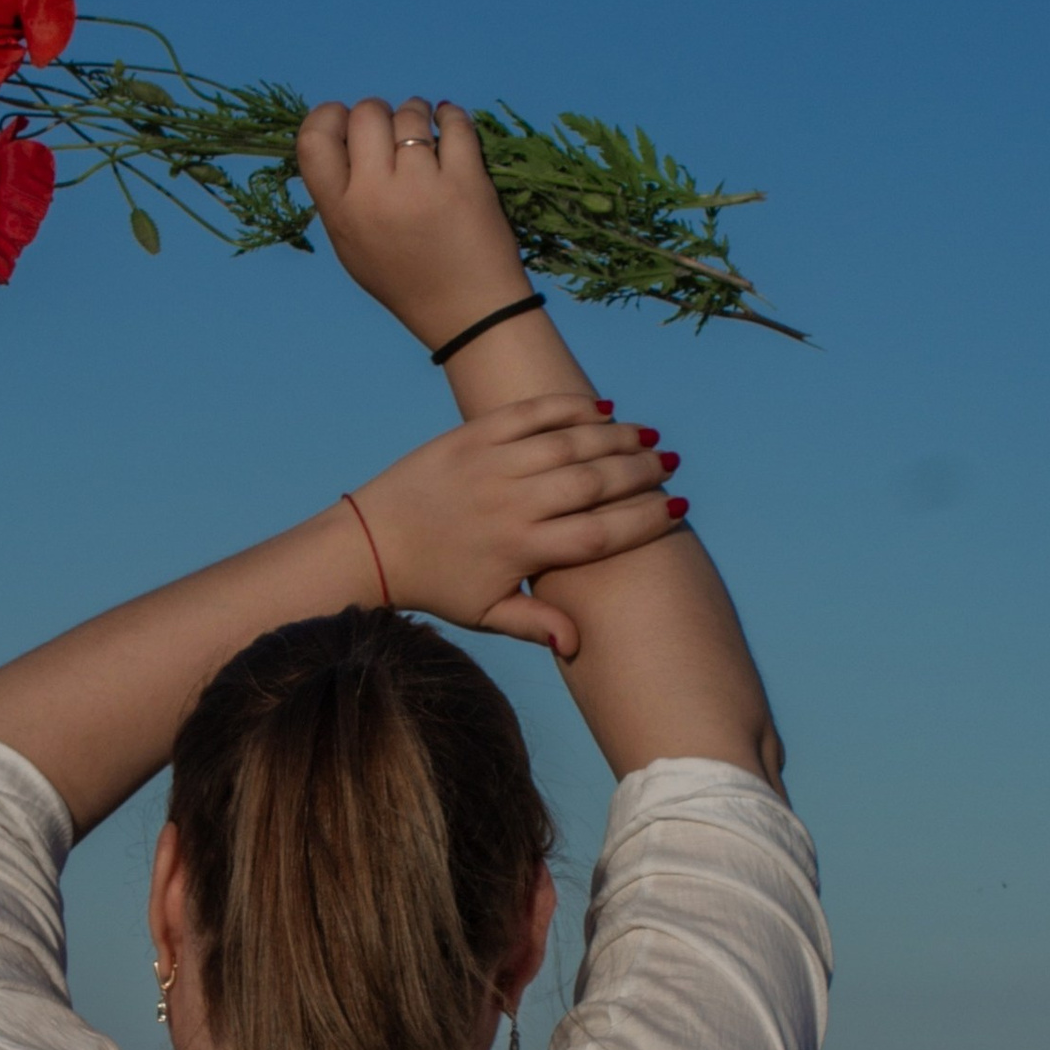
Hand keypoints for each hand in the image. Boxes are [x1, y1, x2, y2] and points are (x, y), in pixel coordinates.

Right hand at [296, 94, 524, 351]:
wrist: (468, 314)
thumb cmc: (407, 282)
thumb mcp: (353, 248)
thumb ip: (340, 196)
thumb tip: (344, 137)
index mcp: (342, 214)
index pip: (313, 140)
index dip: (327, 117)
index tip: (345, 120)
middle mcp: (376, 195)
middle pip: (365, 115)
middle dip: (377, 112)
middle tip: (393, 128)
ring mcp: (422, 185)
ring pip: (410, 114)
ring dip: (416, 111)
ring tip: (425, 127)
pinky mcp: (466, 180)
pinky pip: (454, 123)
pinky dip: (450, 116)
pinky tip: (448, 122)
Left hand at [349, 396, 683, 654]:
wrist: (372, 542)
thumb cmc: (435, 583)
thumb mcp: (484, 614)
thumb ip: (534, 624)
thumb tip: (578, 643)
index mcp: (520, 551)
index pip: (598, 536)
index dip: (644, 521)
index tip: (677, 509)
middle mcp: (510, 504)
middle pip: (593, 483)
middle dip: (640, 472)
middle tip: (668, 465)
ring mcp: (491, 464)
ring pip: (568, 443)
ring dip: (614, 436)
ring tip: (646, 436)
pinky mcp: (471, 435)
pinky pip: (529, 413)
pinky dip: (567, 406)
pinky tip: (600, 409)